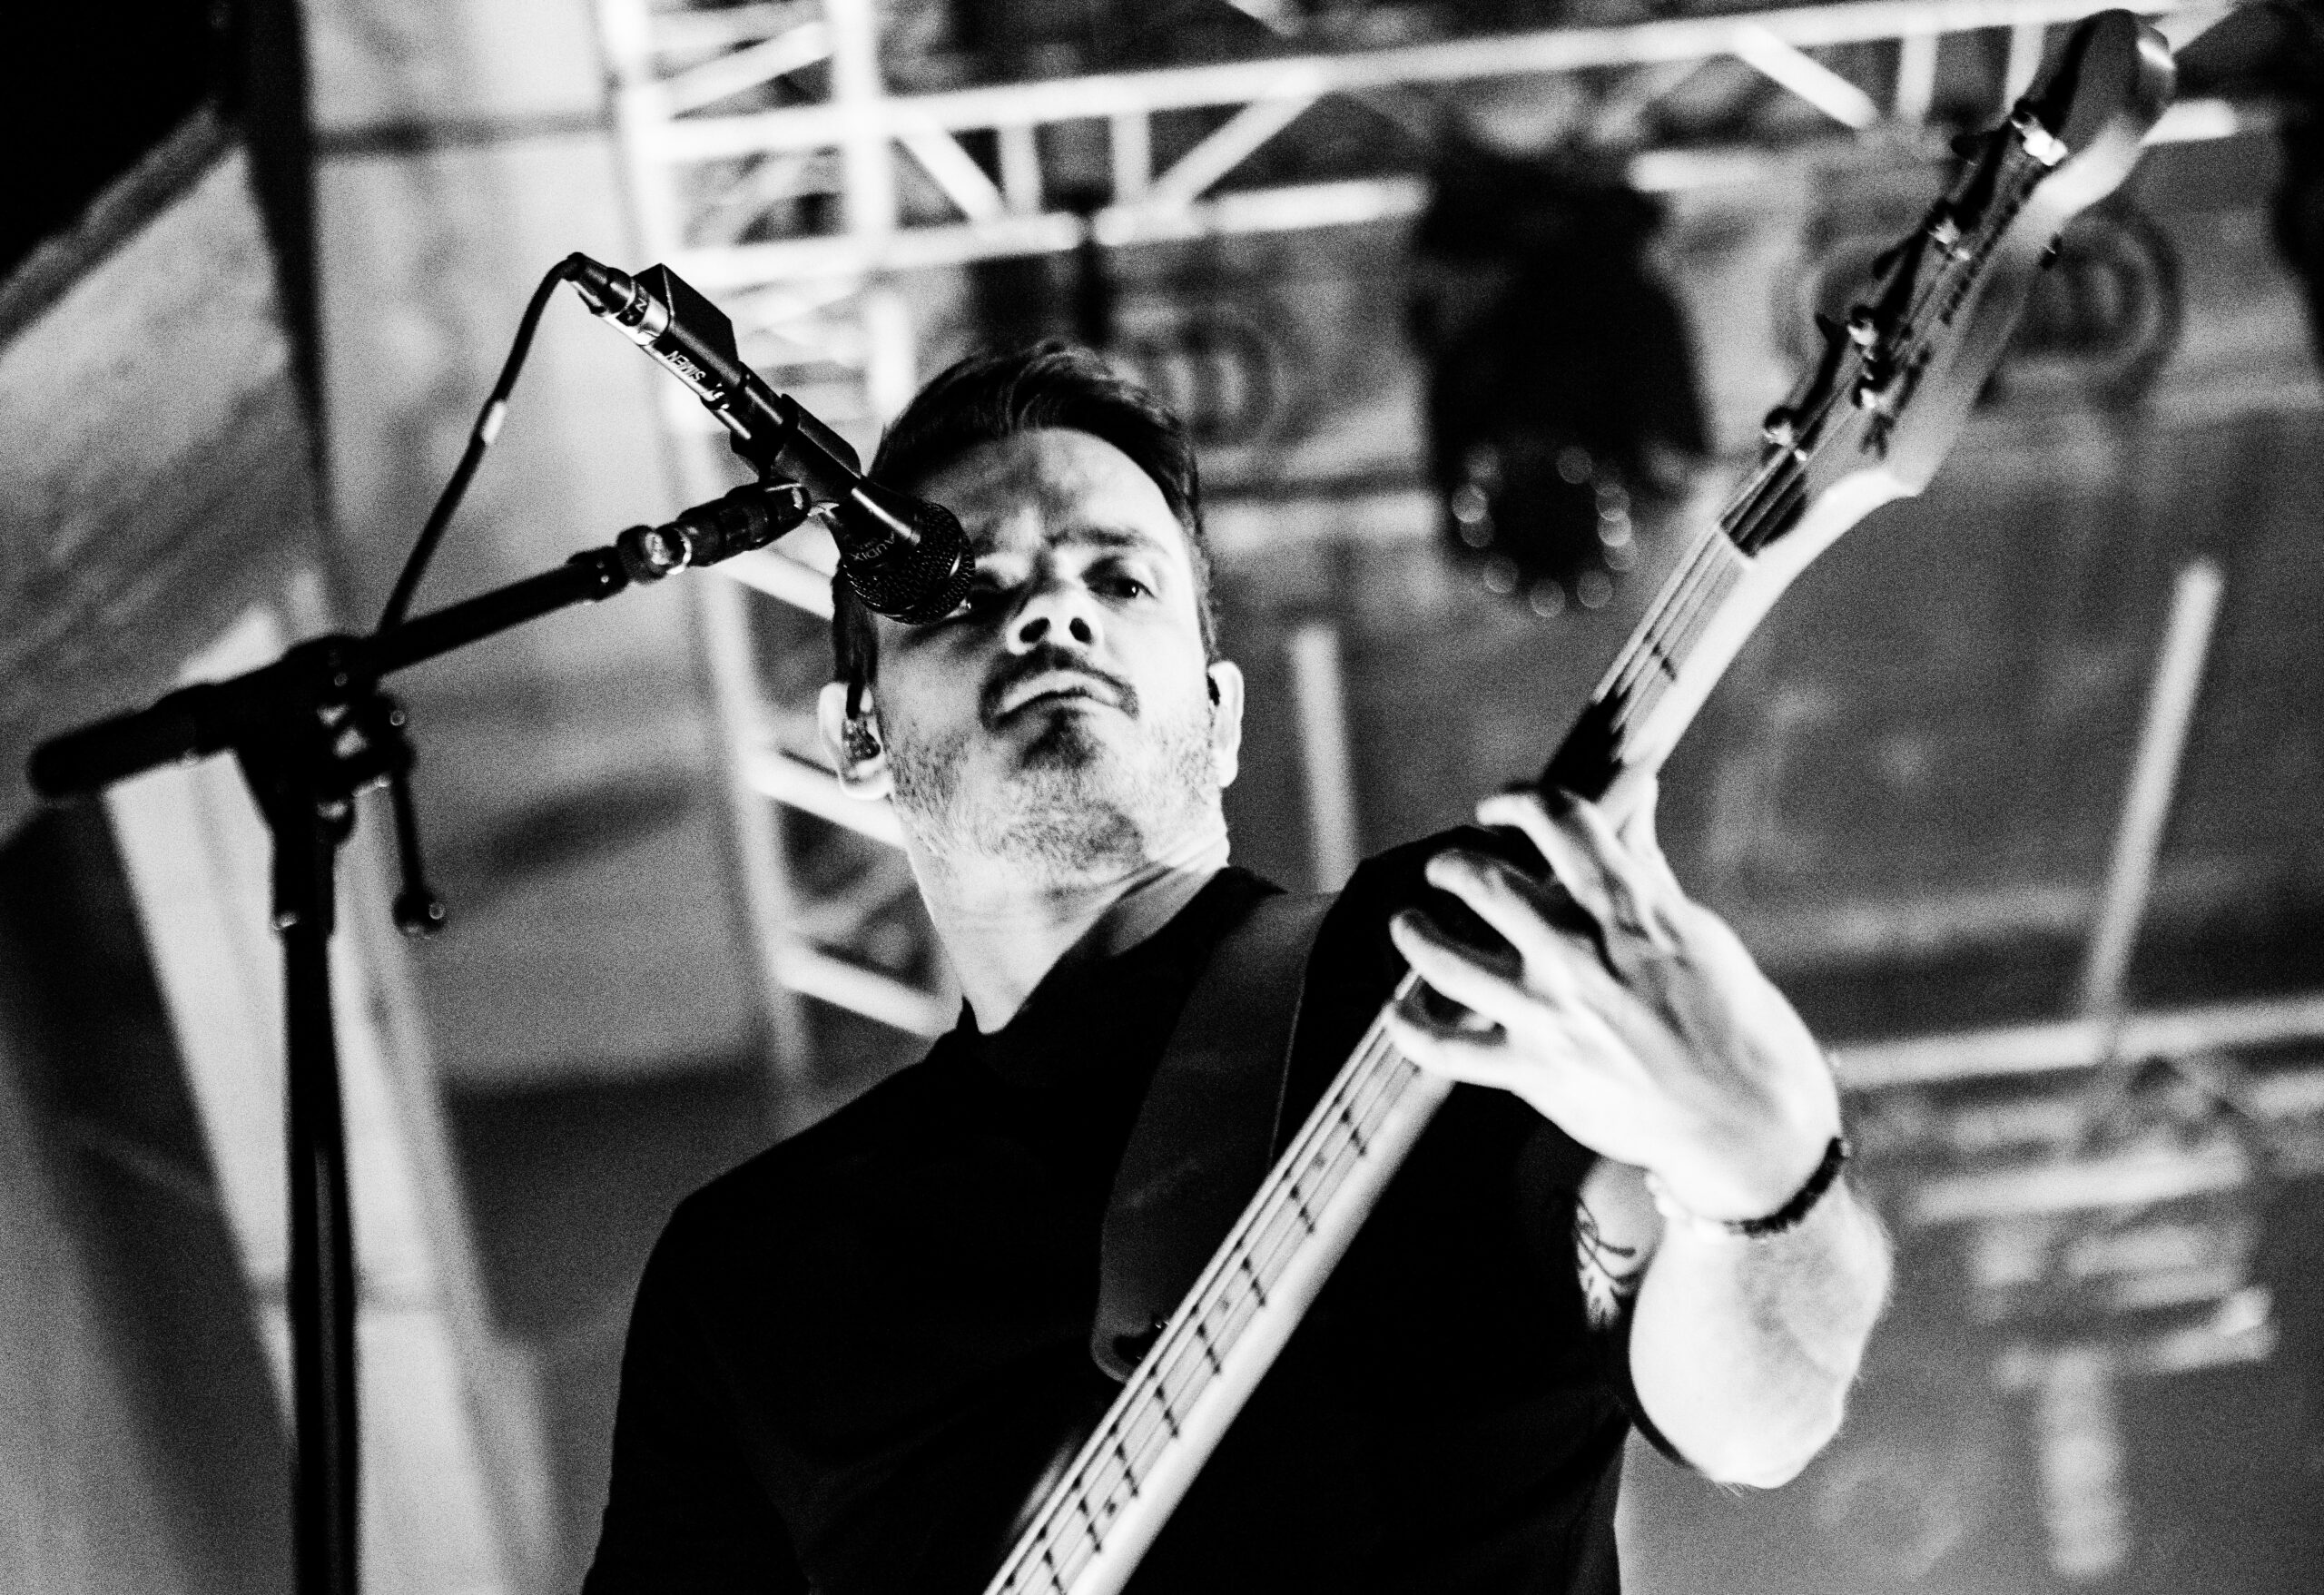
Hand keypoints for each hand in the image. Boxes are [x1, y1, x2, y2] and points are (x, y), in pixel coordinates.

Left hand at [1383, 785, 1839, 1223]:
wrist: (1746, 1119)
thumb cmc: (1734, 1018)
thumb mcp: (1697, 931)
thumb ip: (1645, 866)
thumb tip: (1637, 793)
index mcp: (1627, 908)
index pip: (1557, 819)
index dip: (1517, 799)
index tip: (1501, 807)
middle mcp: (1577, 954)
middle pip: (1481, 881)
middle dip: (1453, 862)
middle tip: (1449, 867)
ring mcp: (1549, 1015)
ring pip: (1444, 959)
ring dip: (1414, 933)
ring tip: (1410, 923)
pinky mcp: (1533, 1073)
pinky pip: (1445, 1049)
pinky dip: (1409, 1027)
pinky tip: (1396, 1009)